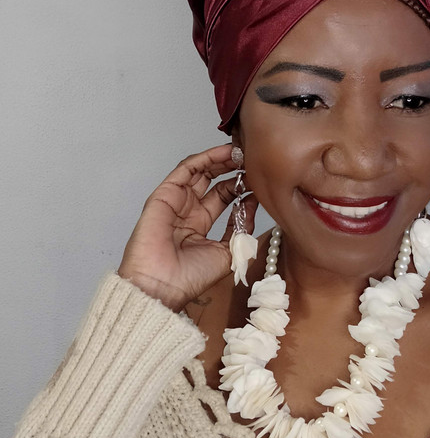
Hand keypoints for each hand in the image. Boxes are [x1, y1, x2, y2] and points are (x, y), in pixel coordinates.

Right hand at [117, 145, 257, 310]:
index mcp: (201, 224)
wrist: (162, 286)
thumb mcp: (227, 252)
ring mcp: (177, 200)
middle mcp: (189, 210)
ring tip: (241, 151)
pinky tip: (223, 153)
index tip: (260, 178)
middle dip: (234, 169)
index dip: (242, 186)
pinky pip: (186, 169)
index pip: (225, 197)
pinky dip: (205, 158)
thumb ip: (241, 227)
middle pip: (215, 180)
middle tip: (252, 159)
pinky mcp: (165, 194)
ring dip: (221, 159)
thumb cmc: (190, 277)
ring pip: (201, 170)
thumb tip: (251, 203)